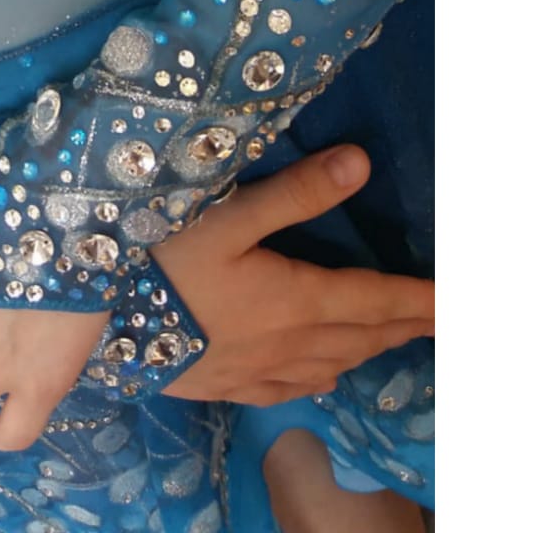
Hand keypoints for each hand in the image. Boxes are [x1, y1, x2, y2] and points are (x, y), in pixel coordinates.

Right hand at [151, 145, 433, 404]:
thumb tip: (361, 164)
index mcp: (295, 299)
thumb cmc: (159, 257)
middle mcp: (285, 343)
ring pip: (330, 365)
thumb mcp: (226, 213)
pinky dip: (319, 378)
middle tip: (438, 319)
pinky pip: (288, 389)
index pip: (374, 298)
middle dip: (403, 324)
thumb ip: (296, 190)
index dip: (420, 298)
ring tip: (390, 337)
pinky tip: (321, 377)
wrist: (95, 321)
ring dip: (368, 350)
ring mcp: (253, 370)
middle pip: (360, 336)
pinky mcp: (221, 383)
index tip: (458, 302)